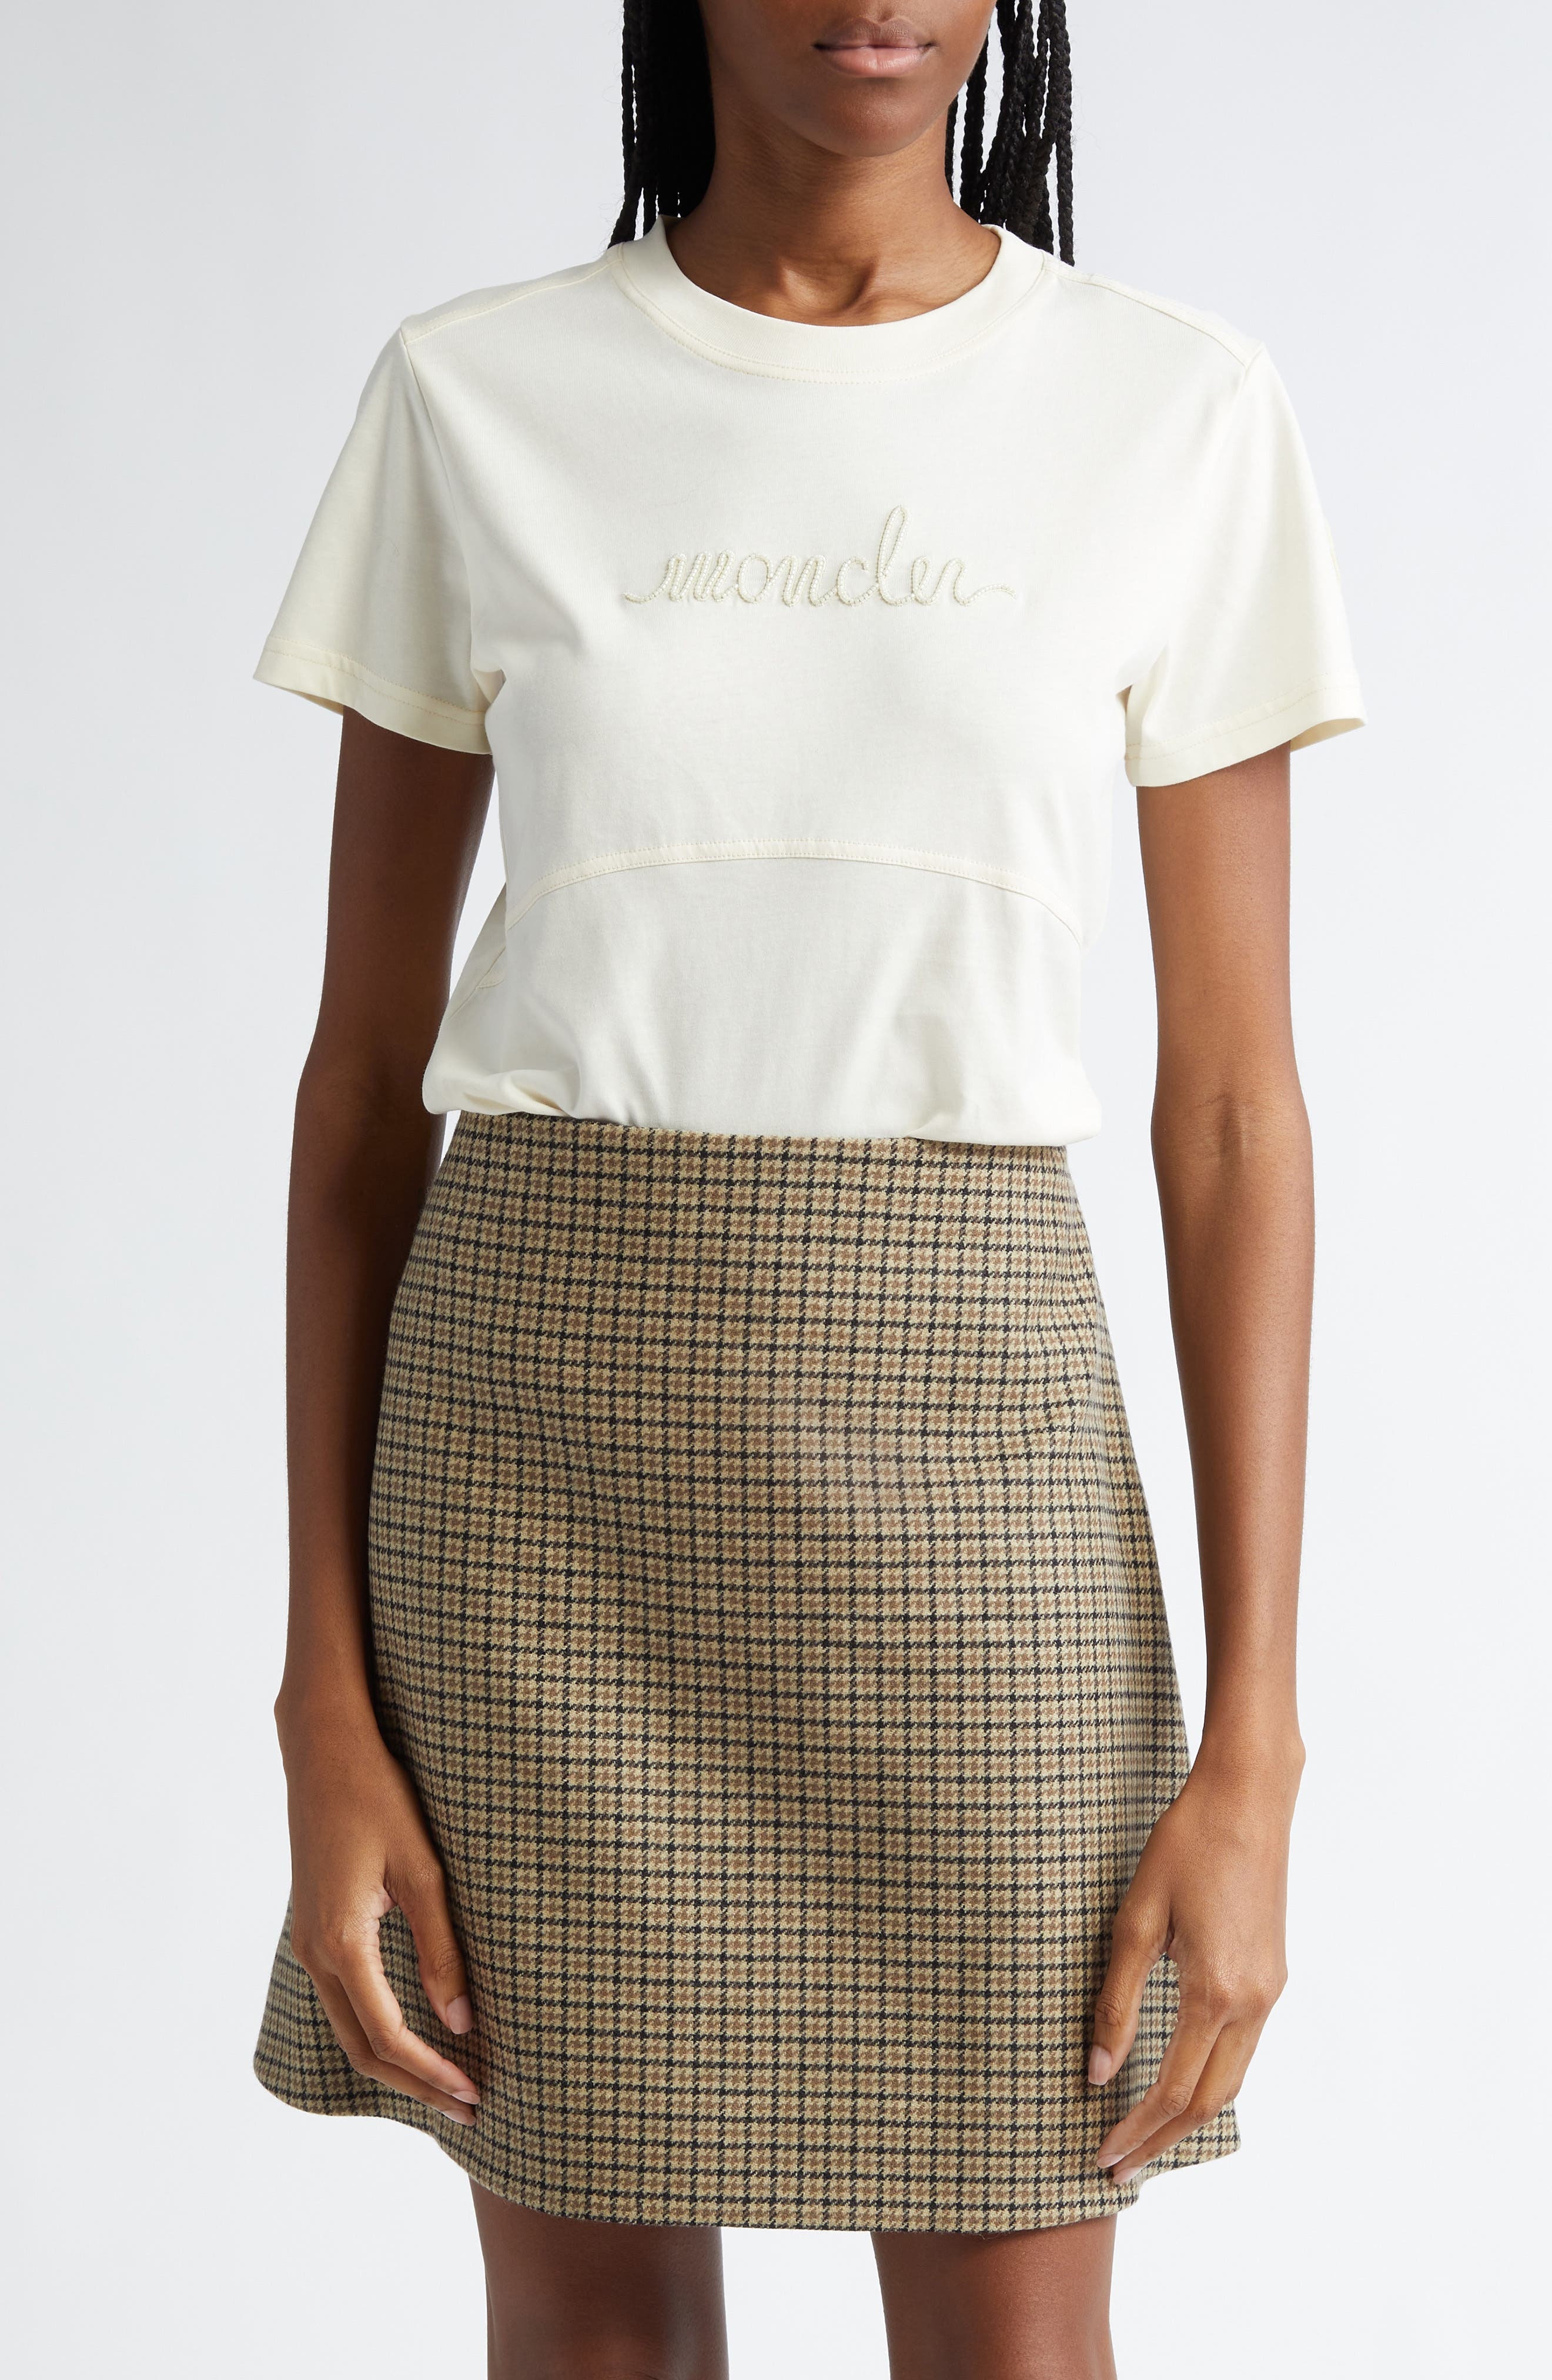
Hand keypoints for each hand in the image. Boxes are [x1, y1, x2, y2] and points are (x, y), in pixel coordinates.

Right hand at [280, 1700, 479, 2124]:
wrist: (323, 1750)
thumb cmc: (377, 1797)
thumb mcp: (422, 1870)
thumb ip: (441, 1949)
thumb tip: (461, 2021)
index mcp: (341, 1943)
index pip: (388, 2036)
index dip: (433, 2072)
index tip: (475, 2093)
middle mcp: (316, 1954)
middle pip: (363, 2050)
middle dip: (417, 2084)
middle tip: (470, 2107)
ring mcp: (309, 1944)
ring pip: (351, 2029)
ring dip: (397, 2063)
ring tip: (450, 2082)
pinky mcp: (316, 1930)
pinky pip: (345, 2000)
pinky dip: (378, 2031)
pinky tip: (414, 2035)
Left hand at [1089, 1743, 1300, 2180]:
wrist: (1250, 1797)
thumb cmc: (1185, 1844)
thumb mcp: (1137, 1919)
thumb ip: (1117, 2001)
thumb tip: (1098, 2073)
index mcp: (1216, 1992)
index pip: (1170, 2090)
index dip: (1134, 2131)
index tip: (1101, 2158)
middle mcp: (1254, 2003)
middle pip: (1207, 2102)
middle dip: (1160, 2141)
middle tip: (1116, 2169)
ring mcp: (1270, 1991)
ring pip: (1231, 2080)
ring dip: (1186, 2116)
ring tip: (1141, 2136)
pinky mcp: (1273, 1975)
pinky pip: (1242, 2048)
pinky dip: (1208, 2079)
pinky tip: (1177, 2079)